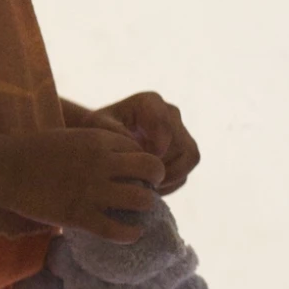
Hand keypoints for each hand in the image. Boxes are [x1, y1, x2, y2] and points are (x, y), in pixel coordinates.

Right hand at [0, 126, 163, 240]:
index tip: (139, 173)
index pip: (141, 150)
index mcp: (99, 140)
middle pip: (151, 170)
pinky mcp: (78, 215)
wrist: (5, 168)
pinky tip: (132, 234)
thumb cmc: (36, 151)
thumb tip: (122, 159)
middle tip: (148, 189)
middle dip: (155, 180)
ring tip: (140, 212)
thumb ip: (98, 145)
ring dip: (146, 207)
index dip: (144, 162)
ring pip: (141, 200)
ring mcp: (91, 190)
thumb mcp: (73, 137)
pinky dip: (129, 234)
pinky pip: (117, 229)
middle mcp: (101, 163)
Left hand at [83, 91, 199, 192]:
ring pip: (190, 158)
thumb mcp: (98, 128)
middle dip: (162, 165)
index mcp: (150, 102)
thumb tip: (139, 149)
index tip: (143, 160)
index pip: (165, 123)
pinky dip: (170, 184)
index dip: (158, 146)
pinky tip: (150, 187)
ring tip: (145, 185)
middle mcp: (171, 113)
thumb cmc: (98, 131)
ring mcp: (181, 132)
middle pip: (181, 143)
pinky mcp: (185, 152)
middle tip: (141, 179)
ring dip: (169, 176)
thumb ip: (115, 132)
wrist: (104, 141)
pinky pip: (187, 172)